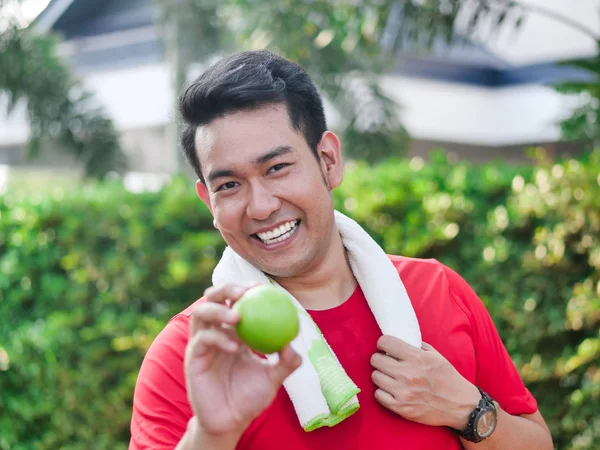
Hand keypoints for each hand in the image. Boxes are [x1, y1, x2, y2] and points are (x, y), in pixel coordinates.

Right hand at [185, 284, 301, 436]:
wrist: (230, 422)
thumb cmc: (251, 397)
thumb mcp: (274, 377)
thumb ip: (286, 361)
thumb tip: (294, 342)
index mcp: (233, 331)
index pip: (235, 301)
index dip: (245, 289)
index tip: (261, 287)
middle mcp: (215, 332)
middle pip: (213, 298)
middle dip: (226, 289)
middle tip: (244, 292)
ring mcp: (201, 343)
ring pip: (201, 313)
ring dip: (218, 310)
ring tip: (237, 317)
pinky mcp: (193, 358)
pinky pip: (203, 340)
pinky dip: (219, 339)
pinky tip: (235, 346)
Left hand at [370, 336, 480, 429]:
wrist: (460, 405)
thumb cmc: (447, 378)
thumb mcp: (435, 355)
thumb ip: (416, 346)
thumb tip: (397, 339)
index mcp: (417, 358)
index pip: (385, 342)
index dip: (383, 343)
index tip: (386, 347)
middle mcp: (408, 374)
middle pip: (375, 360)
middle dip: (380, 359)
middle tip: (387, 362)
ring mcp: (403, 392)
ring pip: (375, 376)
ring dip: (381, 375)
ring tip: (390, 377)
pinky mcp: (401, 408)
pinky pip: (378, 395)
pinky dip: (383, 392)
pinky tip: (391, 390)